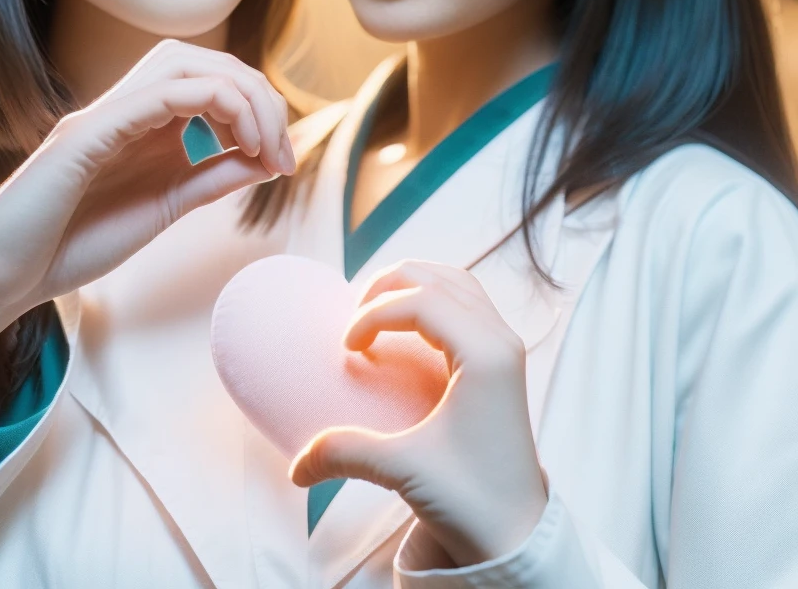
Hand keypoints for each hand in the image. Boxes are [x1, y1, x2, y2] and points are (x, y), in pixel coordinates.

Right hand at [0, 39, 293, 423]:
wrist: (0, 281)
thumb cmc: (73, 244)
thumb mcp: (166, 207)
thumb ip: (213, 178)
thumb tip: (269, 157)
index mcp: (144, 125)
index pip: (212, 80)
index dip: (261, 109)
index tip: (282, 163)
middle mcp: (125, 110)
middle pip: (203, 61)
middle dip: (258, 94)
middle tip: (281, 151)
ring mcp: (101, 118)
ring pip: (181, 65)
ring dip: (238, 96)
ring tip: (263, 145)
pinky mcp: (81, 139)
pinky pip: (149, 99)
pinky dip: (204, 105)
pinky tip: (235, 142)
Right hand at [288, 260, 547, 566]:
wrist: (518, 537)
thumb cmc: (472, 501)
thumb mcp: (403, 471)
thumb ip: (345, 455)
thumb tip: (296, 465)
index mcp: (485, 354)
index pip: (422, 302)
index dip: (375, 313)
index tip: (349, 347)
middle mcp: (501, 340)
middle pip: (439, 278)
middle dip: (389, 284)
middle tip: (353, 313)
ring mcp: (505, 349)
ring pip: (457, 284)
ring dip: (412, 285)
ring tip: (375, 308)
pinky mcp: (502, 363)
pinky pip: (467, 304)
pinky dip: (432, 300)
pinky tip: (407, 327)